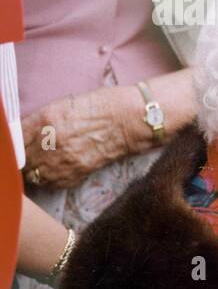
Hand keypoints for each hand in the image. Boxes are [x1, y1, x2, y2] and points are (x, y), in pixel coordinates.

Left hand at [21, 86, 135, 189]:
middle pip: (23, 159)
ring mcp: (64, 158)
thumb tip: (22, 135)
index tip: (19, 146)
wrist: (130, 119)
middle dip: (24, 158)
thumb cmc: (100, 106)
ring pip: (35, 174)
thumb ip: (39, 121)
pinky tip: (55, 171)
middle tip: (31, 156)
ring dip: (35, 171)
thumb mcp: (62, 105)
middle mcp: (51, 141)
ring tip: (42, 165)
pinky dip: (51, 179)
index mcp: (45, 119)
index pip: (15, 140)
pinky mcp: (78, 171)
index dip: (15, 144)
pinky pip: (53, 183)